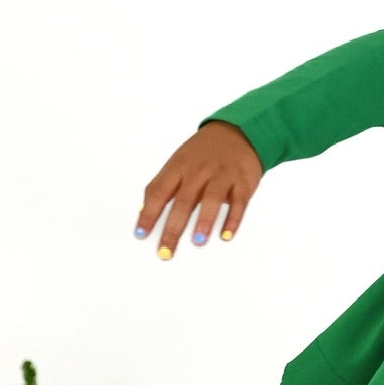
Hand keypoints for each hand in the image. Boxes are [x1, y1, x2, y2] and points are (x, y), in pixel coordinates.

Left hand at [135, 122, 263, 258]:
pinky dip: (233, 219)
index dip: (148, 214)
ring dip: (204, 221)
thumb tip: (143, 214)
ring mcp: (222, 175)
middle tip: (166, 251)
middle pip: (184, 200)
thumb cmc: (203, 153)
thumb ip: (162, 186)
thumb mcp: (178, 163)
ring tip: (197, 241)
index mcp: (179, 167)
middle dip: (173, 228)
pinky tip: (225, 235)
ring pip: (212, 199)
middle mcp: (199, 171)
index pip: (158, 191)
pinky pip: (238, 202)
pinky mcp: (242, 181)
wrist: (238, 132)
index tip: (141, 235)